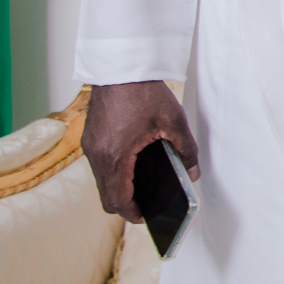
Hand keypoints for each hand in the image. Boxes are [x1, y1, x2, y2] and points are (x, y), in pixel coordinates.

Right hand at [80, 80, 199, 224]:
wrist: (121, 66)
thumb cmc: (144, 91)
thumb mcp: (174, 121)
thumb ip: (186, 150)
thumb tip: (193, 173)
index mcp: (115, 156)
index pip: (118, 200)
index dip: (133, 213)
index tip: (147, 217)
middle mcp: (97, 155)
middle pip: (107, 196)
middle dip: (126, 204)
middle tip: (148, 205)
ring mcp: (91, 146)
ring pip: (102, 180)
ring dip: (120, 186)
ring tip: (145, 185)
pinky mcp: (91, 137)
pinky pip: (100, 165)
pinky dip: (115, 171)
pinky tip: (135, 164)